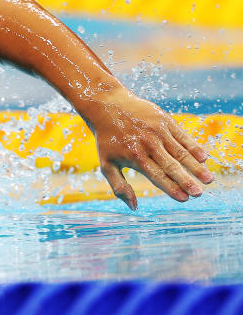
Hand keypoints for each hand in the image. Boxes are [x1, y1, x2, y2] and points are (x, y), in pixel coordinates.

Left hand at [88, 89, 212, 209]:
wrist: (108, 107)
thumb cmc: (108, 140)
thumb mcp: (106, 164)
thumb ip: (119, 186)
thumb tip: (134, 207)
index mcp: (135, 157)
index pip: (156, 175)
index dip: (170, 188)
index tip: (184, 199)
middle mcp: (148, 145)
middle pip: (171, 166)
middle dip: (186, 180)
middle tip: (199, 193)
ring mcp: (158, 132)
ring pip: (181, 152)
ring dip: (196, 167)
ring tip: (208, 179)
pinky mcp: (165, 121)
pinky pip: (183, 136)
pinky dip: (194, 147)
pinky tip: (204, 158)